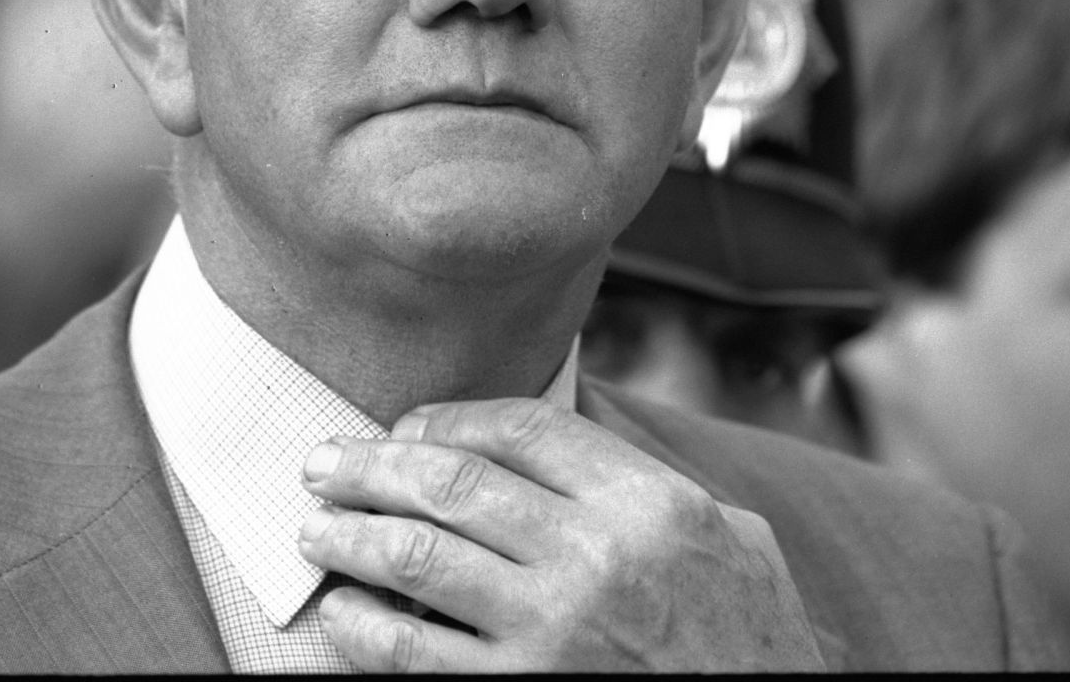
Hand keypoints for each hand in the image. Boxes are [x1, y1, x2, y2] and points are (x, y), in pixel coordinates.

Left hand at [298, 398, 825, 671]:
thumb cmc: (753, 645)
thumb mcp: (735, 541)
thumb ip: (651, 487)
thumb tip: (557, 451)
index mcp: (650, 502)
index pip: (521, 427)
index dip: (449, 417)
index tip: (409, 426)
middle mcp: (598, 554)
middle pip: (452, 479)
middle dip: (371, 465)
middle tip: (324, 464)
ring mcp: (555, 630)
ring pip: (417, 555)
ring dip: (349, 534)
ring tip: (315, 529)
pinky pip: (412, 652)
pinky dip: (361, 627)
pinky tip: (341, 613)